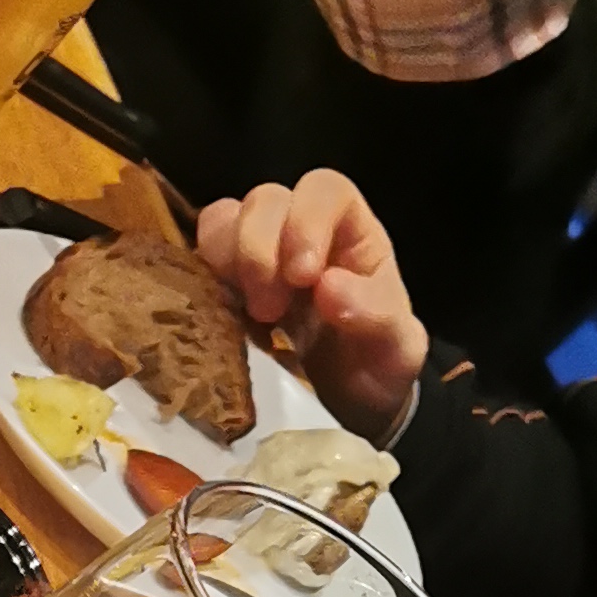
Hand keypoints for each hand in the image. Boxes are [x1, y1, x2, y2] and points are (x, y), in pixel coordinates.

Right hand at [196, 169, 425, 438]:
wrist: (353, 404)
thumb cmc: (377, 365)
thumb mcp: (398, 350)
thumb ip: (377, 315)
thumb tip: (329, 289)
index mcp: (352, 233)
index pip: (325, 191)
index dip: (306, 221)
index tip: (302, 277)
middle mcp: (301, 232)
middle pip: (266, 200)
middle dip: (258, 249)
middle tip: (267, 310)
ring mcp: (259, 255)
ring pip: (223, 220)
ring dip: (225, 261)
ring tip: (242, 313)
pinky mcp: (225, 285)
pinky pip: (198, 260)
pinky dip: (200, 281)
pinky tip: (218, 317)